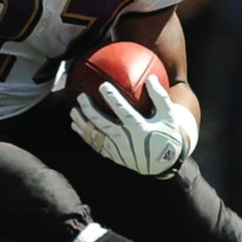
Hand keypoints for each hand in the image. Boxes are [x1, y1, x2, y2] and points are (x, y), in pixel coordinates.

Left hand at [70, 75, 186, 177]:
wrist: (163, 164)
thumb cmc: (166, 135)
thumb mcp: (168, 116)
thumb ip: (159, 96)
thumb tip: (150, 77)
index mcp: (139, 128)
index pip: (122, 111)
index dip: (112, 98)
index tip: (102, 85)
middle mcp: (126, 140)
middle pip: (102, 123)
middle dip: (89, 109)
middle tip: (81, 97)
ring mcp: (117, 150)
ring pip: (95, 136)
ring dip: (82, 123)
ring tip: (73, 111)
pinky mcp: (113, 156)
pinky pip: (95, 145)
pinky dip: (85, 135)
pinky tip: (77, 126)